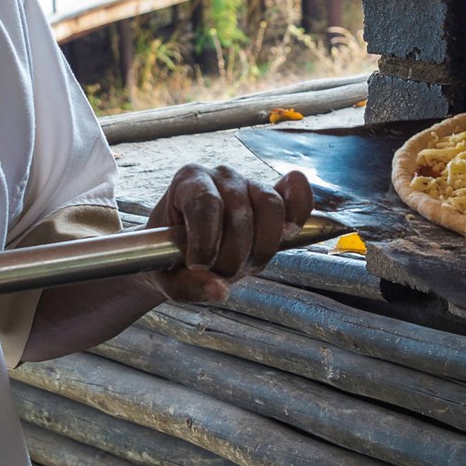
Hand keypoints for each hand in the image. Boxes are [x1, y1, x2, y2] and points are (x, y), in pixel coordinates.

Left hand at [143, 164, 313, 302]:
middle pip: (240, 211)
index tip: (199, 265)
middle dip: (233, 254)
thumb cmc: (168, 258)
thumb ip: (187, 286)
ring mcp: (250, 183)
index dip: (207, 239)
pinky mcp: (274, 197)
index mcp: (187, 182)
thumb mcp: (165, 277)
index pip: (206, 203)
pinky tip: (291, 232)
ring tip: (246, 265)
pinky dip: (300, 210)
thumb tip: (220, 290)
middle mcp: (221, 175)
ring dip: (262, 247)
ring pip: (270, 206)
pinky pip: (296, 194)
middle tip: (221, 273)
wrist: (182, 251)